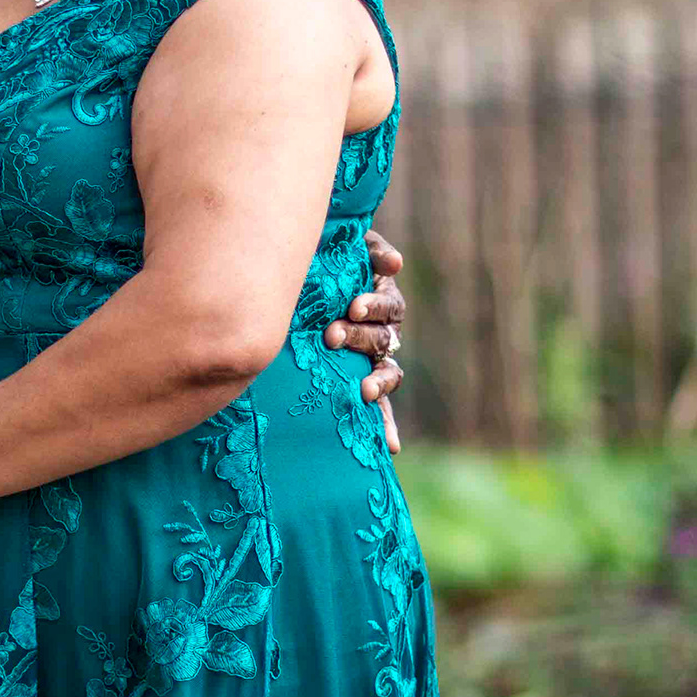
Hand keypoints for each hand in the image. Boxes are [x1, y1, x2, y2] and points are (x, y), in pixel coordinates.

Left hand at [325, 227, 404, 452]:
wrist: (301, 288)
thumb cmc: (326, 263)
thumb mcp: (347, 249)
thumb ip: (371, 251)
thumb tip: (395, 265)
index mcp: (381, 300)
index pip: (388, 305)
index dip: (374, 307)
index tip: (353, 308)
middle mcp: (382, 332)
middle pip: (382, 338)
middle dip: (359, 338)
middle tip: (332, 336)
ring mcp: (373, 360)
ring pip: (387, 374)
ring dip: (378, 383)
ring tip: (364, 392)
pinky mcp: (361, 384)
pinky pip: (380, 408)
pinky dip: (387, 426)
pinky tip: (392, 447)